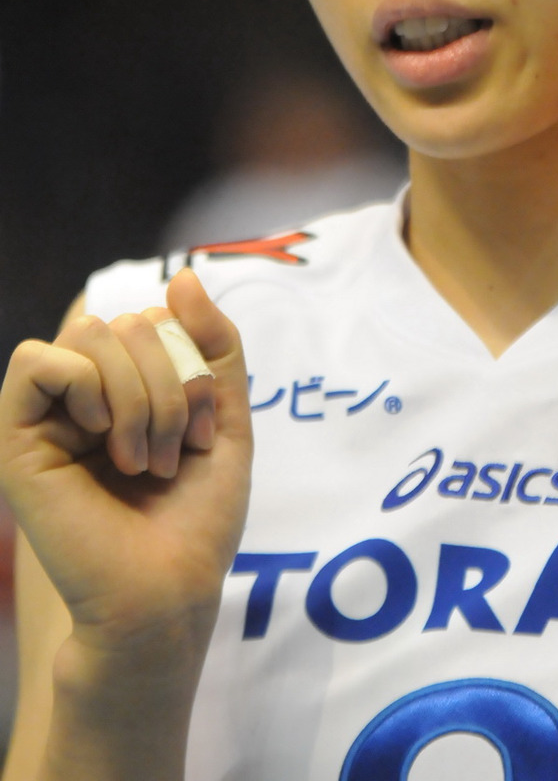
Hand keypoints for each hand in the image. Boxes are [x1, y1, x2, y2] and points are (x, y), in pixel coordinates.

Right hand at [0, 270, 251, 659]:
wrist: (167, 591)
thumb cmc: (196, 518)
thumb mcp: (226, 417)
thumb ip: (214, 344)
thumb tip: (185, 277)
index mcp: (131, 388)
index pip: (156, 317)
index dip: (193, 366)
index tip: (201, 436)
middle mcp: (86, 397)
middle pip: (126, 321)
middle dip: (169, 384)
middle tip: (169, 455)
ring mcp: (51, 417)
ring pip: (89, 334)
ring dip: (137, 395)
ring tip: (140, 459)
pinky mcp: (18, 442)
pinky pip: (35, 361)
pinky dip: (82, 384)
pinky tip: (100, 431)